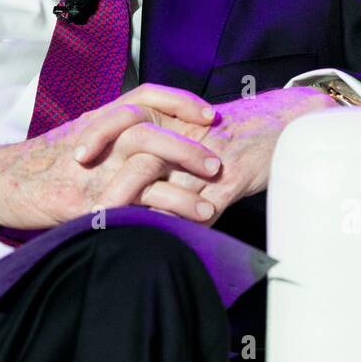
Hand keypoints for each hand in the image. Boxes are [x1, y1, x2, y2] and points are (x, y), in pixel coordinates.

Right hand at [0, 83, 223, 229]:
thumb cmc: (43, 160)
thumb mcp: (81, 133)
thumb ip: (114, 130)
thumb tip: (153, 135)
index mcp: (101, 118)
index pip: (148, 95)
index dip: (181, 101)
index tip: (210, 113)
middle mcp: (99, 139)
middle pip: (152, 133)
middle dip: (189, 150)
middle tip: (216, 166)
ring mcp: (92, 171)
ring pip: (145, 172)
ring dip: (181, 194)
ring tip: (207, 210)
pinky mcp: (84, 202)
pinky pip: (126, 210)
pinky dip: (153, 221)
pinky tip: (175, 233)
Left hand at [77, 87, 338, 224]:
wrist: (284, 122)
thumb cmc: (235, 129)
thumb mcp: (195, 129)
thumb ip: (163, 145)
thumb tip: (129, 168)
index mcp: (173, 118)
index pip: (126, 121)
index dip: (98, 135)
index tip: (76, 157)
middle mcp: (186, 135)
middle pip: (140, 159)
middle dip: (113, 186)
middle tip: (89, 210)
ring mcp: (208, 158)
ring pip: (168, 187)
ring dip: (143, 213)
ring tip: (118, 233)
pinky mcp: (231, 178)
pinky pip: (204, 207)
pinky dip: (185, 226)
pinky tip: (170, 243)